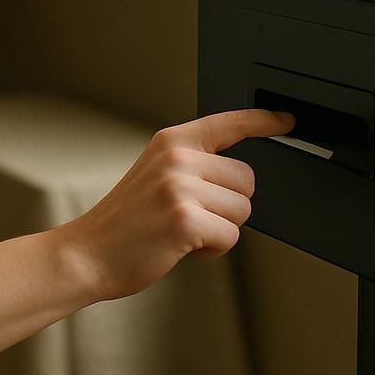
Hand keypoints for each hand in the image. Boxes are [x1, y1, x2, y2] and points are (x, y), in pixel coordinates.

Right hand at [58, 108, 294, 300]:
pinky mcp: (185, 220)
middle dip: (229, 206)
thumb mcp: (154, 175)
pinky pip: (230, 237)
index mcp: (171, 141)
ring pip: (241, 210)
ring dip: (219, 229)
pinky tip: (182, 247)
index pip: (229, 123)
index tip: (287, 120)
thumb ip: (192, 166)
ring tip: (181, 232)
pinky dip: (212, 251)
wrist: (87, 254)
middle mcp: (177, 158)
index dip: (264, 121)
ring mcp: (180, 187)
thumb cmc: (124, 222)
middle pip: (247, 180)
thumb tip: (239, 179)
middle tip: (191, 216)